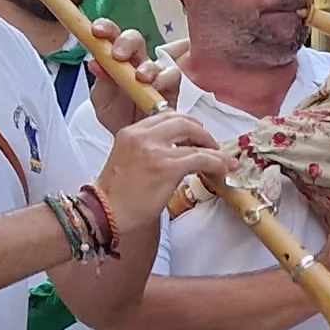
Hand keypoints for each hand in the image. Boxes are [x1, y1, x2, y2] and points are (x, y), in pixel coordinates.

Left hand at [81, 21, 162, 132]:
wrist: (133, 140)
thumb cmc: (117, 117)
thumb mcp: (102, 100)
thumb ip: (100, 81)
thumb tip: (95, 62)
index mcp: (117, 59)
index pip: (112, 36)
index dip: (106, 29)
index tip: (96, 31)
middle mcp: (137, 62)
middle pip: (135, 40)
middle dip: (126, 42)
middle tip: (118, 55)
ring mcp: (155, 74)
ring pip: (155, 59)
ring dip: (147, 66)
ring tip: (140, 78)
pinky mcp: (171, 88)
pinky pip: (172, 76)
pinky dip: (164, 79)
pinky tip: (155, 87)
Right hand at [97, 110, 229, 221]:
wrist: (105, 213)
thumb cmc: (117, 196)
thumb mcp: (129, 160)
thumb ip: (150, 149)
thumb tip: (178, 152)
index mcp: (131, 132)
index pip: (165, 116)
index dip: (186, 125)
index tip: (196, 136)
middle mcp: (142, 135)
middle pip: (183, 121)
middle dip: (202, 133)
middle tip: (212, 146)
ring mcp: (156, 150)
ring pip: (196, 140)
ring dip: (214, 150)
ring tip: (224, 161)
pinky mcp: (168, 167)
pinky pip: (201, 159)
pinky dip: (216, 164)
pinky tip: (222, 171)